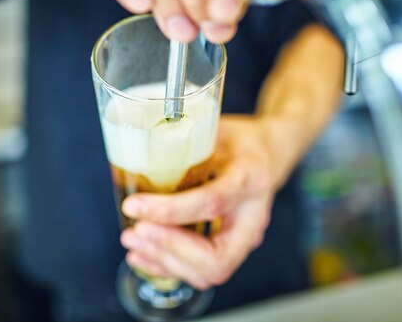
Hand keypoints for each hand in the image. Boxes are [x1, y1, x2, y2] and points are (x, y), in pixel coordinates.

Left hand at [119, 115, 291, 289]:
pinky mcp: (233, 247)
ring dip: (165, 261)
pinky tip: (143, 256)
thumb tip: (134, 154)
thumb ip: (182, 144)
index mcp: (250, 178)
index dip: (168, 210)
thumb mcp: (215, 130)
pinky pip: (204, 270)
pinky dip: (169, 267)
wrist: (269, 154)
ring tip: (132, 241)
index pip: (210, 203)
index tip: (133, 206)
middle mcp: (253, 216)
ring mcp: (247, 238)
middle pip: (216, 255)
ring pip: (210, 271)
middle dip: (169, 248)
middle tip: (133, 232)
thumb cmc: (240, 140)